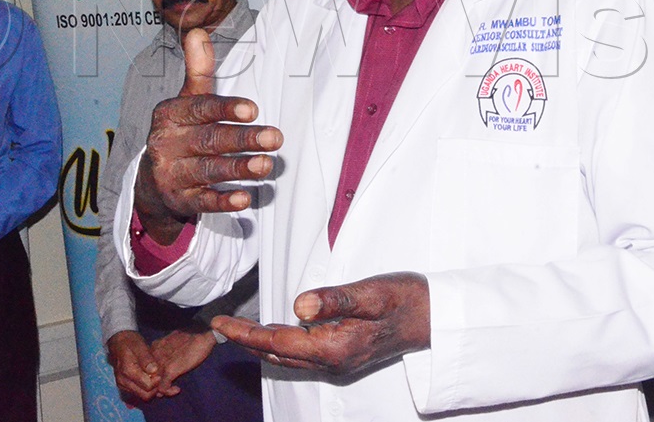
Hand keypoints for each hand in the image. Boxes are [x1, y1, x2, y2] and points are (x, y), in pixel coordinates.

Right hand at [106, 330, 159, 402]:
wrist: (118, 343)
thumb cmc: (130, 342)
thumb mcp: (140, 346)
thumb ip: (146, 359)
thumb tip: (154, 371)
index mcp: (128, 371)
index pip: (147, 386)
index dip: (157, 381)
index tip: (161, 371)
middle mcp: (123, 382)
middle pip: (145, 395)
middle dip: (155, 387)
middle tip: (160, 375)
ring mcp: (123, 386)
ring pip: (142, 395)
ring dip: (151, 389)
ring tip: (156, 375)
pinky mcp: (124, 386)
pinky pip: (138, 393)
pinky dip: (146, 389)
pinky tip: (150, 378)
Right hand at [134, 28, 281, 243]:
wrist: (153, 178)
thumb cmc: (183, 130)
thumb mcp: (187, 100)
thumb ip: (198, 70)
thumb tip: (197, 32)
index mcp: (170, 115)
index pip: (200, 109)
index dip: (226, 109)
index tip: (253, 108)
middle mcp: (166, 144)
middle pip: (209, 140)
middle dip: (243, 140)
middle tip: (276, 138)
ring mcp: (172, 174)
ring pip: (208, 171)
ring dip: (239, 169)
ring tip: (267, 165)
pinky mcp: (180, 201)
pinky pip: (203, 202)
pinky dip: (223, 201)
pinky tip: (245, 199)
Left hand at [150, 329, 216, 395]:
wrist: (202, 332)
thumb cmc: (190, 336)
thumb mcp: (173, 339)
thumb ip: (166, 348)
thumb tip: (165, 361)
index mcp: (154, 347)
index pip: (145, 367)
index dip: (153, 374)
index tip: (163, 377)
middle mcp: (154, 355)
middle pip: (147, 376)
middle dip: (155, 384)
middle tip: (167, 385)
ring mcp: (160, 363)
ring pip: (153, 385)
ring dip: (162, 390)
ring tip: (172, 388)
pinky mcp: (169, 370)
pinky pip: (163, 388)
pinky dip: (169, 392)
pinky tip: (177, 389)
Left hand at [211, 272, 429, 374]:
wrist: (435, 316)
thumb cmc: (406, 299)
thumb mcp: (372, 292)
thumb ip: (335, 299)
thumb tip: (298, 305)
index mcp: (334, 347)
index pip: (277, 342)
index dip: (245, 334)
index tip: (219, 323)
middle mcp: (333, 360)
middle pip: (277, 354)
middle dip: (246, 341)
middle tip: (218, 326)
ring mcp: (339, 360)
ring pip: (288, 356)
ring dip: (261, 344)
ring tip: (237, 330)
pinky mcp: (345, 354)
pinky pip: (302, 354)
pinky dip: (281, 344)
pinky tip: (276, 333)